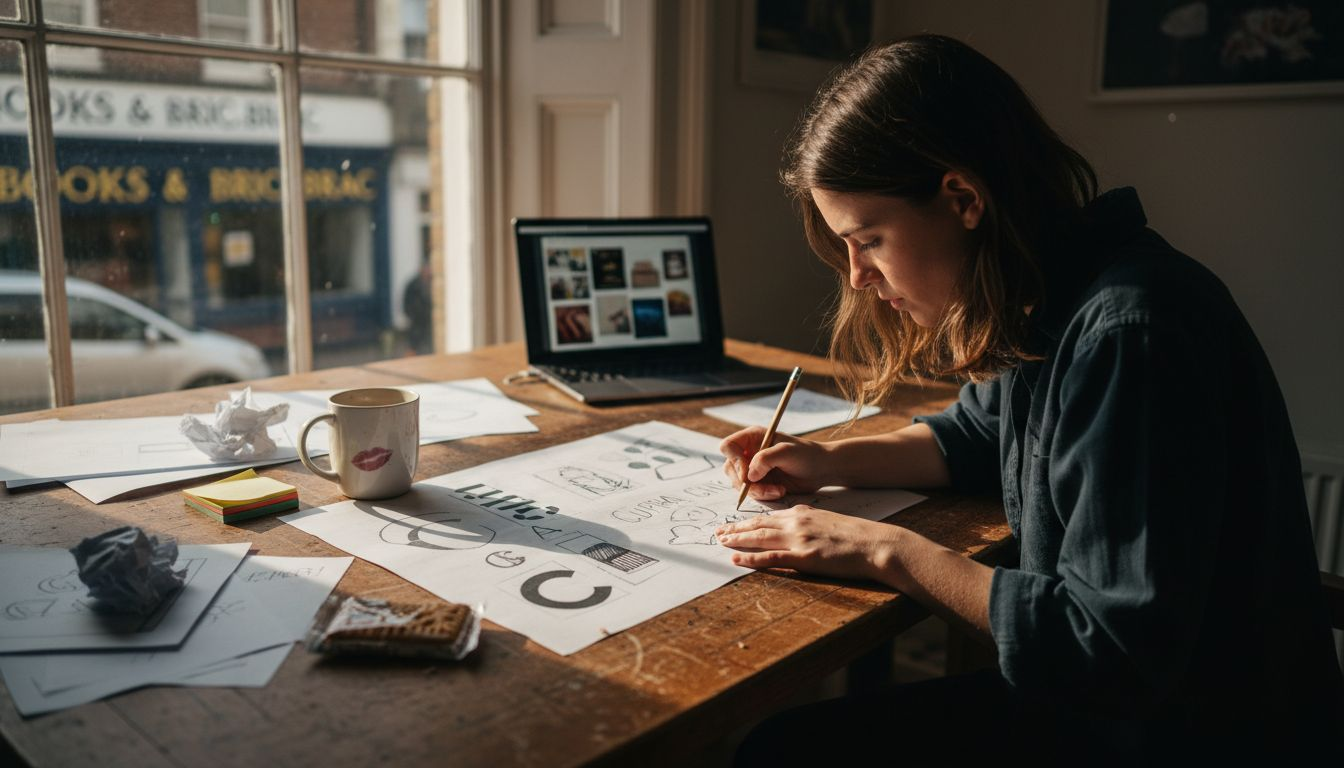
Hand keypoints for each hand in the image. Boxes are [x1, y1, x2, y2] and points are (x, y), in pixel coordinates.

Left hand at [714, 505, 899, 581]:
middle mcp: (797, 522)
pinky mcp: (804, 557)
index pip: (769, 516)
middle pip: (759, 524)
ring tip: (721, 541)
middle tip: (718, 531)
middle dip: (736, 528)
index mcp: (803, 513)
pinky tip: (736, 559)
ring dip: (737, 539)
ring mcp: (799, 539)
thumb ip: (810, 520)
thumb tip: (796, 520)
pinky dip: (751, 558)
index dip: (749, 521)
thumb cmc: (857, 535)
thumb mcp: (829, 519)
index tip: (734, 524)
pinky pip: (771, 558)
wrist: (875, 544)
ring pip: (760, 538)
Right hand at [718, 427, 830, 500]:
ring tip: (777, 490)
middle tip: (764, 487)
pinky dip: (763, 495)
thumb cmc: (807, 455)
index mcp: (753, 438)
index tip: (749, 474)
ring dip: (757, 491)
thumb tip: (749, 476)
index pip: (728, 447)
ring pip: (739, 484)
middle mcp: (749, 452)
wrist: (821, 469)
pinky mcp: (760, 482)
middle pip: (730, 469)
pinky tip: (780, 491)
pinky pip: (751, 493)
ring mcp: (753, 468)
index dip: (734, 461)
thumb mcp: (787, 452)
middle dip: (745, 482)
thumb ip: (765, 459)